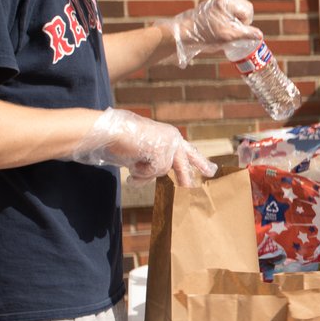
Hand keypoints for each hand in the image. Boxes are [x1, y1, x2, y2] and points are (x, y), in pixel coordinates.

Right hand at [69, 108, 217, 186]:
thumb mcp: (142, 153)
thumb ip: (153, 162)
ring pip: (163, 170)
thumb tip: (157, 177)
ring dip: (145, 173)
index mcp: (169, 136)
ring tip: (133, 167)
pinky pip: (154, 171)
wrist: (108, 131)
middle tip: (195, 190)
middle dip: (187, 179)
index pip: (189, 151)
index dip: (199, 162)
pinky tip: (132, 165)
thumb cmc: (120, 140)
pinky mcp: (162, 150)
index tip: (211, 172)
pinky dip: (141, 172)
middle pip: (185, 164)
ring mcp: (169, 143)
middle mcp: (173, 138)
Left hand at [156, 0, 262, 67]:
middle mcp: (220, 0)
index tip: (236, 31)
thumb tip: (260, 35)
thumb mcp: (228, 36)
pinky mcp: (208, 11)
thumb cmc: (204, 34)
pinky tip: (217, 32)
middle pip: (242, 10)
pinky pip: (225, 16)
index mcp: (226, 2)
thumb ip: (246, 34)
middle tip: (231, 33)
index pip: (248, 10)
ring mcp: (214, 4)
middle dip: (240, 23)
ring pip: (233, 14)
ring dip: (233, 25)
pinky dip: (225, 24)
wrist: (180, 34)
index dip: (246, 23)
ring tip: (224, 34)